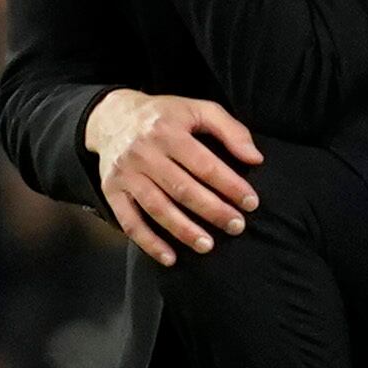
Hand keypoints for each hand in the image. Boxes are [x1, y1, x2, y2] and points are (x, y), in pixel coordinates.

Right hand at [84, 87, 262, 265]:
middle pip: (182, 188)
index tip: (251, 203)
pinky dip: (149, 242)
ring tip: (208, 245)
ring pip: (157, 207)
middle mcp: (144, 152)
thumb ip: (230, 129)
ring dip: (184, 230)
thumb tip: (255, 158)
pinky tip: (170, 258)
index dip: (230, 185)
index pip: (204, 164)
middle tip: (236, 226)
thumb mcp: (197, 109)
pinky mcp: (112, 191)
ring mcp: (126, 173)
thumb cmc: (164, 116)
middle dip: (213, 210)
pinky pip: (129, 221)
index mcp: (168, 130)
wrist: (112, 116)